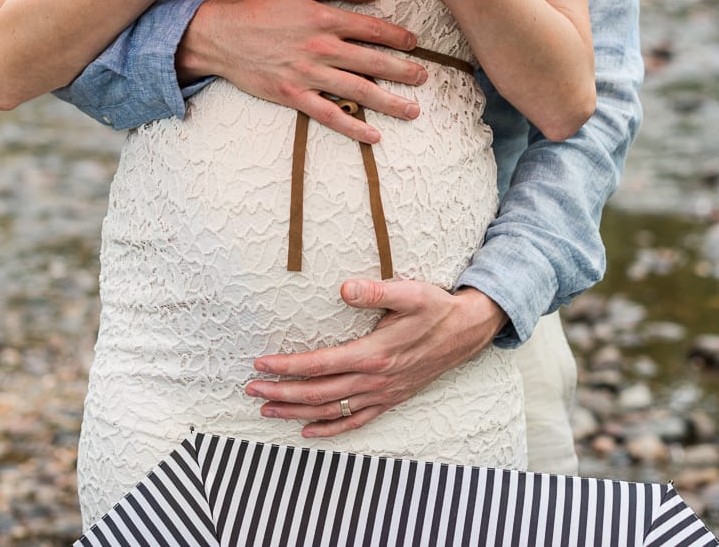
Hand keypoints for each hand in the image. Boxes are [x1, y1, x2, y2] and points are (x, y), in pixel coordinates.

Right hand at [177, 0, 426, 142]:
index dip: (398, 36)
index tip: (414, 43)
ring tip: (413, 110)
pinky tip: (374, 136)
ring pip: (359, 90)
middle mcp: (322, 47)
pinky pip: (330, 115)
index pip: (372, 29)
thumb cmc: (258, 6)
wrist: (220, 35)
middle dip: (404, 71)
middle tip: (425, 78)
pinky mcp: (294, 95)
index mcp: (325, 18)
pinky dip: (353, 127)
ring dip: (390, 102)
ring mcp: (309, 74)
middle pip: (374, 62)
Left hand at [246, 280, 507, 436]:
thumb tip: (344, 288)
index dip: (287, 367)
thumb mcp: (410, 292)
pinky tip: (308, 430)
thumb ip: (376, 291)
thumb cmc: (435, 309)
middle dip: (281, 393)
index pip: (319, 364)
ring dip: (297, 412)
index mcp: (374, 354)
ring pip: (332, 410)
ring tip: (267, 409)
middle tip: (252, 388)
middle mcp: (375, 380)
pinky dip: (330, 428)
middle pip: (318, 393)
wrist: (466, 332)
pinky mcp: (390, 400)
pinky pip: (356, 421)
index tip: (260, 365)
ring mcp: (382, 394)